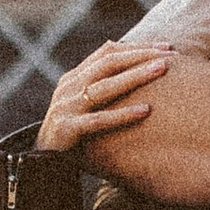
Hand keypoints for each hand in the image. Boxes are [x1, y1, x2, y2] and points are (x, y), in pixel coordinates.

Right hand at [35, 42, 168, 153]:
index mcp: (74, 76)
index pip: (107, 51)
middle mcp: (69, 87)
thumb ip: (102, 85)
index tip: (167, 48)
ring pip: (104, 87)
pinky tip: (146, 111)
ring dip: (135, 76)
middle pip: (108, 63)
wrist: (39, 162)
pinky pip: (97, 121)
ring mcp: (66, 107)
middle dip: (141, 56)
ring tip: (162, 70)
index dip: (137, 47)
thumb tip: (136, 67)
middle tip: (170, 55)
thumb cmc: (72, 131)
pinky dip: (122, 115)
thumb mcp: (84, 103)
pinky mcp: (66, 129)